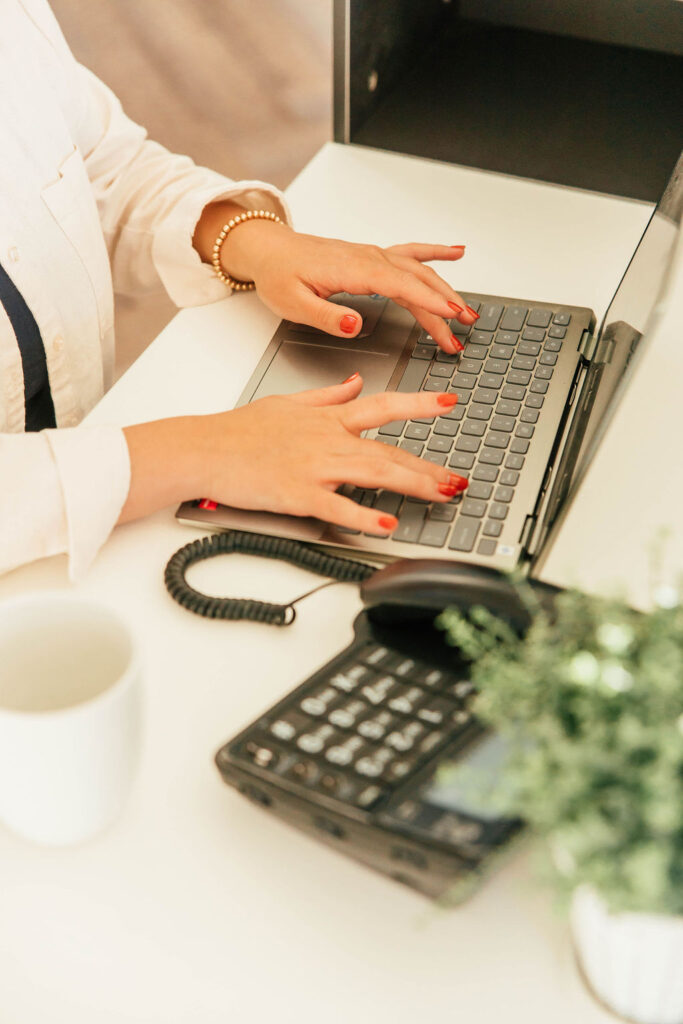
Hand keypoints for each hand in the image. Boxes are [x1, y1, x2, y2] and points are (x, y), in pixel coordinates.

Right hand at [120, 377, 468, 533]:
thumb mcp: (288, 402)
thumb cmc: (239, 430)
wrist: (203, 449)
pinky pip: (337, 507)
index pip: (383, 406)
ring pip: (374, 473)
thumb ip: (327, 395)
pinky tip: (388, 523)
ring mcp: (314, 467)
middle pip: (389, 451)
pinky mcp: (297, 494)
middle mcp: (328, 440)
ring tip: (442, 496)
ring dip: (413, 485)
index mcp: (327, 418)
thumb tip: (354, 383)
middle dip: (429, 466)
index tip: (449, 402)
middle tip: (458, 479)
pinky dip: (364, 515)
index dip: (419, 404)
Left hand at [193, 202, 479, 353]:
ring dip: (444, 290)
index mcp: (351, 269)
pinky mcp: (371, 258)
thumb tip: (352, 324)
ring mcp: (372, 256)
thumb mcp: (293, 303)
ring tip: (467, 312)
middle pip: (415, 281)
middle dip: (444, 304)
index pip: (399, 285)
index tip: (451, 315)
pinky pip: (410, 253)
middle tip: (465, 328)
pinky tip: (455, 252)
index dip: (428, 301)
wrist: (268, 251)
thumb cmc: (279, 275)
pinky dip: (434, 253)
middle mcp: (367, 258)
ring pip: (417, 272)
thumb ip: (325, 316)